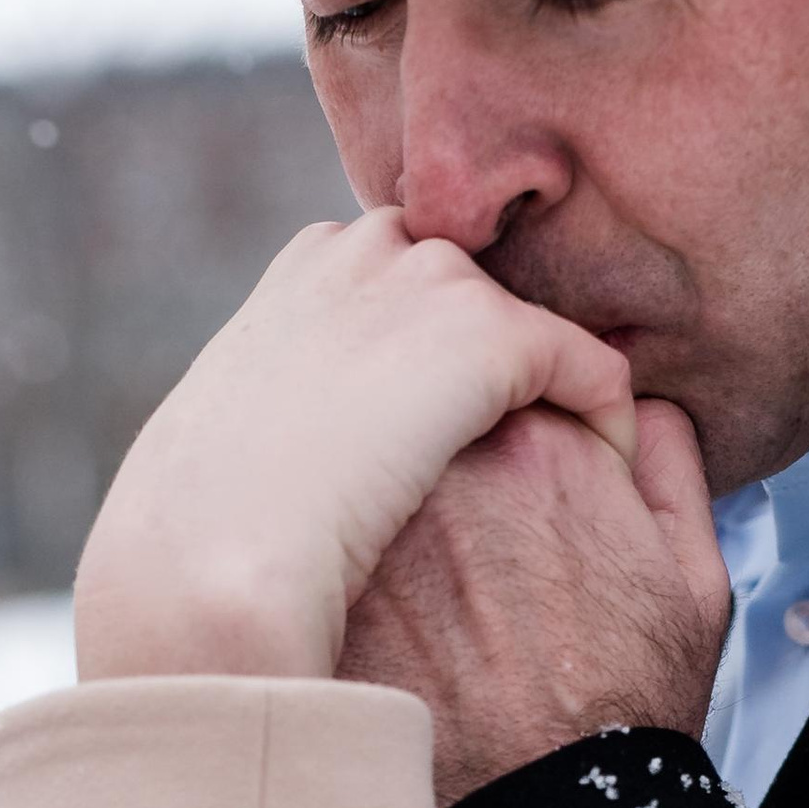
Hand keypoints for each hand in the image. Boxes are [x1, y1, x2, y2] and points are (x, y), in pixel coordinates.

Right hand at [75, 209, 636, 681]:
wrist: (215, 556)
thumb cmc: (196, 537)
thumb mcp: (219, 445)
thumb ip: (281, 417)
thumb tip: (296, 448)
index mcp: (305, 271)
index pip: (401, 273)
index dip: (435, 350)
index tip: (451, 428)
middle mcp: (369, 251)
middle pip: (476, 286)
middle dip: (498, 357)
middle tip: (529, 451)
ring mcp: (428, 288)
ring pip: (532, 328)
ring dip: (554, 395)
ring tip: (574, 483)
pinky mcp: (487, 338)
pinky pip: (589, 367)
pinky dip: (610, 420)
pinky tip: (612, 487)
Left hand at [339, 399, 731, 807]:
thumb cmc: (626, 708)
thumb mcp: (694, 576)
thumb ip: (667, 461)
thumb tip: (631, 406)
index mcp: (543, 450)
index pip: (502, 381)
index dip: (520, 434)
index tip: (529, 495)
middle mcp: (451, 477)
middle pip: (428, 422)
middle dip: (449, 465)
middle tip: (479, 549)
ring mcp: (378, 534)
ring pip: (373, 482)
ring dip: (396, 517)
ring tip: (440, 596)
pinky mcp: (330, 596)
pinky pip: (330, 553)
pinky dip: (350, 575)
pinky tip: (398, 633)